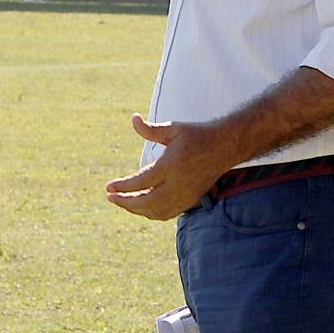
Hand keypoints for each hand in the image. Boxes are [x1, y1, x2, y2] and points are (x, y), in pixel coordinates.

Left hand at [105, 114, 230, 220]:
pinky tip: (142, 207)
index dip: (123, 187)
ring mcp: (186, 195)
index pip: (141, 182)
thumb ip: (151, 129)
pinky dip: (152, 213)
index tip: (108, 188)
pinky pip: (167, 214)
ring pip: (156, 211)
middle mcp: (178, 184)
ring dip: (136, 210)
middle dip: (125, 202)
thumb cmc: (197, 135)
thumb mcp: (174, 129)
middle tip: (110, 197)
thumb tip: (133, 119)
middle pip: (146, 202)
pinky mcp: (191, 200)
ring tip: (122, 202)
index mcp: (171, 166)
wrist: (225, 147)